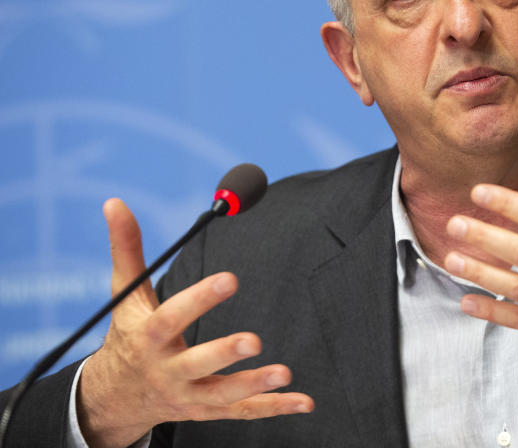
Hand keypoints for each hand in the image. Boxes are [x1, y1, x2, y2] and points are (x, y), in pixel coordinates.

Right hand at [77, 199, 313, 447]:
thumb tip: (115, 202)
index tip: (231, 278)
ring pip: (222, 395)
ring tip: (284, 373)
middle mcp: (168, 370)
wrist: (116, 395)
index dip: (200, 299)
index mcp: (149, 338)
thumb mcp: (126, 294)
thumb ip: (128, 248)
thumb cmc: (129, 333)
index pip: (172, 318)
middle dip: (224, 353)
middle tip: (254, 340)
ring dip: (253, 385)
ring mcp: (189, 395)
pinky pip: (243, 412)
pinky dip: (274, 408)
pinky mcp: (208, 411)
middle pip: (196, 364)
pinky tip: (304, 401)